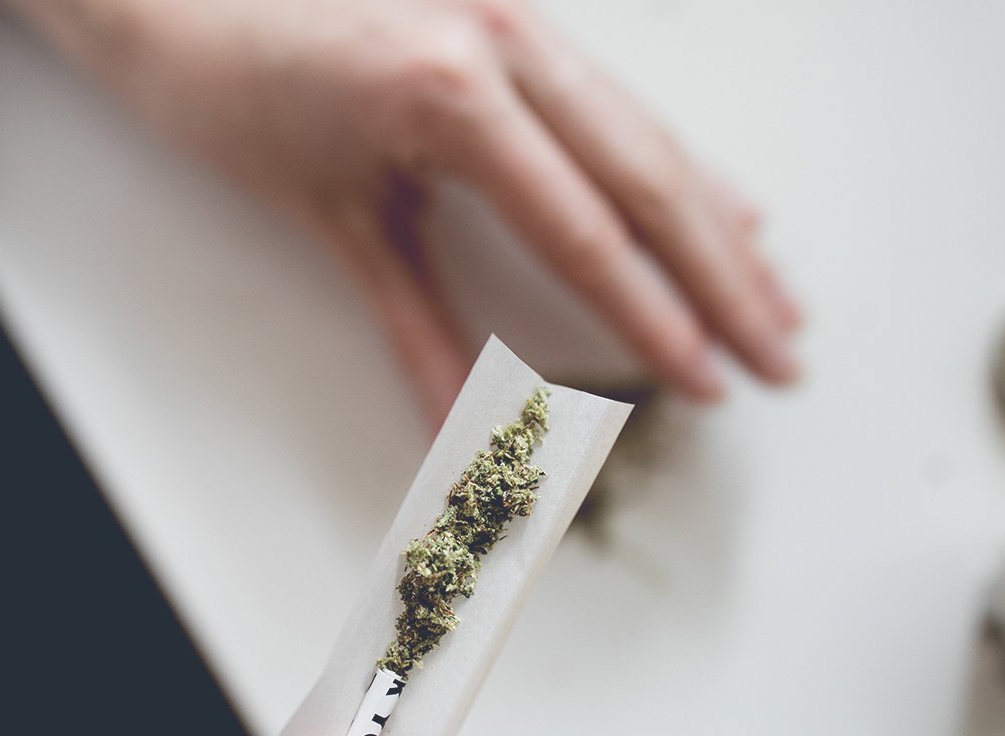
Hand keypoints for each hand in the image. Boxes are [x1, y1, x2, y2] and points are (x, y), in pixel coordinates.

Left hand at [2, 0, 803, 423]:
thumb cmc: (221, 85)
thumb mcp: (327, 215)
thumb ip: (413, 324)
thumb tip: (465, 426)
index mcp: (454, 91)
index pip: (588, 230)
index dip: (658, 316)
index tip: (713, 382)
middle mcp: (504, 40)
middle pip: (650, 180)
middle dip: (725, 282)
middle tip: (783, 356)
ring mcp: (516, 18)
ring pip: (652, 135)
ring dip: (724, 227)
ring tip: (781, 299)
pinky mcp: (515, 17)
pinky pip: (624, 100)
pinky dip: (683, 163)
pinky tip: (731, 208)